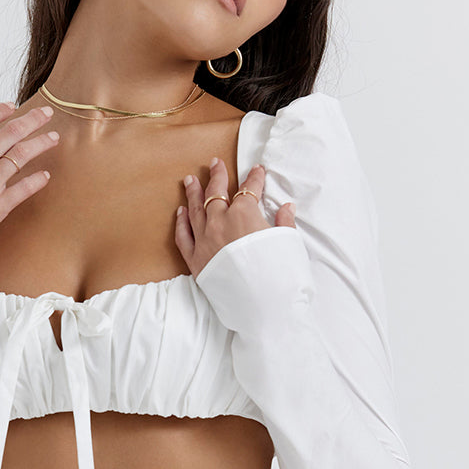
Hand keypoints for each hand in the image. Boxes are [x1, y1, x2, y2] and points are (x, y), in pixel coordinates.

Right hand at [0, 101, 59, 237]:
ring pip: (20, 156)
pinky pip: (23, 188)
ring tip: (53, 138)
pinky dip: (37, 180)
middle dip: (31, 121)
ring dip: (40, 144)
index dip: (0, 111)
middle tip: (45, 114)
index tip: (12, 107)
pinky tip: (45, 175)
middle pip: (9, 133)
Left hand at [174, 158, 296, 277]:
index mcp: (244, 215)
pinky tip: (180, 212)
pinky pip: (183, 236)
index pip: (249, 190)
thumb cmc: (279, 274)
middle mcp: (220, 222)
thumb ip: (284, 224)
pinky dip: (181, 222)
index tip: (257, 171)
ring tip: (190, 180)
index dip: (254, 179)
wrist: (261, 305)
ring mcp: (204, 240)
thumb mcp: (287, 244)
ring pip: (195, 210)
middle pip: (216, 193)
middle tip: (214, 163)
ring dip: (193, 193)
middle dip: (216, 176)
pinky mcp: (195, 260)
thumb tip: (286, 208)